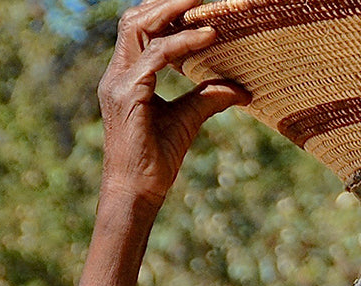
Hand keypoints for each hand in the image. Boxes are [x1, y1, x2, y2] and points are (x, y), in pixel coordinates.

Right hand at [97, 0, 248, 212]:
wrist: (138, 192)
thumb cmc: (156, 161)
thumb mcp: (187, 121)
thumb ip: (208, 98)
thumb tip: (242, 89)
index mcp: (127, 76)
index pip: (141, 31)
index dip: (165, 14)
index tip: (197, 7)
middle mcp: (118, 74)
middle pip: (136, 20)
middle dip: (166, 3)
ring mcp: (120, 82)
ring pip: (140, 28)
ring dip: (172, 12)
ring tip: (203, 6)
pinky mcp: (129, 95)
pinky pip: (157, 57)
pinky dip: (183, 44)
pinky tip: (208, 37)